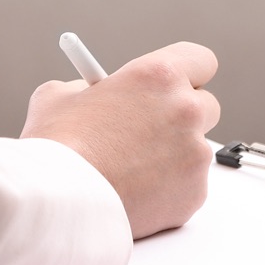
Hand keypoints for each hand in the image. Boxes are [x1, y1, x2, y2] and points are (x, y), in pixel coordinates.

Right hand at [21, 41, 223, 237]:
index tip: (172, 84)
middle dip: (182, 116)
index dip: (186, 73)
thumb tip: (95, 93)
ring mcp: (195, 153)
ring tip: (130, 169)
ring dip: (173, 155)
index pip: (200, 60)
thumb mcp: (60, 97)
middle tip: (151, 128)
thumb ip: (88, 88)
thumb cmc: (58, 150)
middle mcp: (186, 110)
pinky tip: (135, 191)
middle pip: (206, 105)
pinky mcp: (195, 192)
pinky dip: (168, 189)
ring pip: (195, 149)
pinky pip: (189, 184)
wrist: (60, 204)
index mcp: (158, 76)